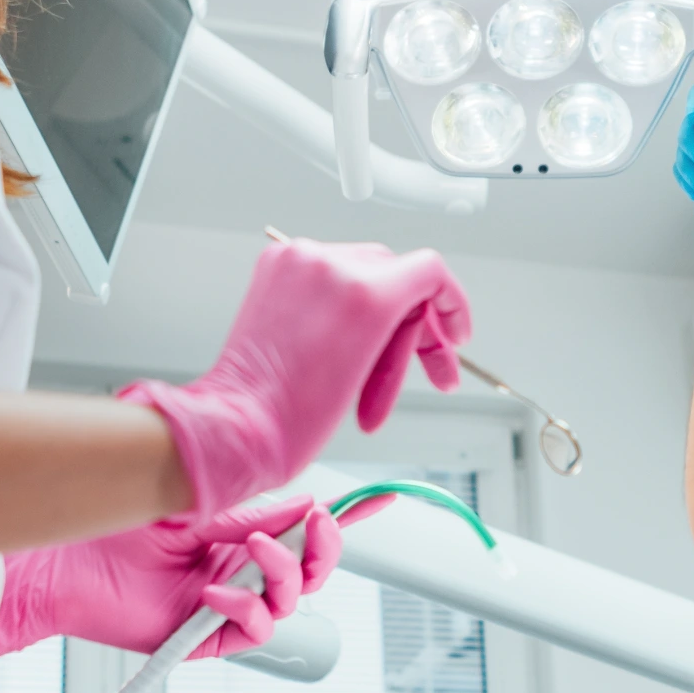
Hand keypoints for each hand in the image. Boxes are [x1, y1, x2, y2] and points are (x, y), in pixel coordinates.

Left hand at [0, 495, 375, 661]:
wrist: (62, 568)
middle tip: (316, 524)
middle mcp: (240, 573)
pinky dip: (245, 608)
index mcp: (240, 539)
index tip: (379, 498)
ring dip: (281, 572)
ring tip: (251, 551)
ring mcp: (229, 606)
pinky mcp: (210, 638)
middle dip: (325, 547)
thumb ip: (251, 512)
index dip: (345, 518)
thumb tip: (303, 504)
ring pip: (292, 599)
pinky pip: (257, 630)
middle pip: (313, 569)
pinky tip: (216, 594)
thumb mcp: (195, 509)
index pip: (303, 530)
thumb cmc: (111, 534)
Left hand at [119, 239, 472, 518]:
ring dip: (380, 331)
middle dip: (415, 330)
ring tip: (376, 385)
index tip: (455, 335)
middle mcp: (328, 265)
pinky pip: (331, 283)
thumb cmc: (296, 416)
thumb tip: (418, 314)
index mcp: (362, 290)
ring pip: (367, 283)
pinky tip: (347, 359)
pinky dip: (347, 318)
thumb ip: (403, 324)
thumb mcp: (373, 369)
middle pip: (399, 280)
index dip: (452, 305)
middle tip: (429, 371)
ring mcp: (297, 265)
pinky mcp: (276, 273)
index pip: (429, 271)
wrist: (238, 427)